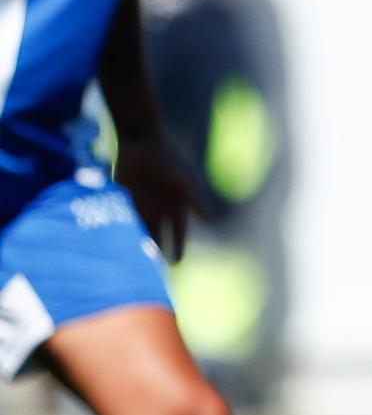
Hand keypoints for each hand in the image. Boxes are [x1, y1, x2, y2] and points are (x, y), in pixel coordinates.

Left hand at [116, 135, 193, 261]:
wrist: (140, 141)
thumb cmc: (167, 159)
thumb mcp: (183, 181)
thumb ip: (195, 201)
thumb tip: (212, 220)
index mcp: (178, 204)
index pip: (179, 233)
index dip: (179, 247)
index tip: (177, 263)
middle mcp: (160, 208)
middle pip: (159, 236)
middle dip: (158, 252)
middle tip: (154, 273)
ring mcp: (142, 205)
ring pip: (140, 231)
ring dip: (138, 246)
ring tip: (133, 265)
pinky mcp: (124, 200)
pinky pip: (123, 221)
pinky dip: (122, 233)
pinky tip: (115, 247)